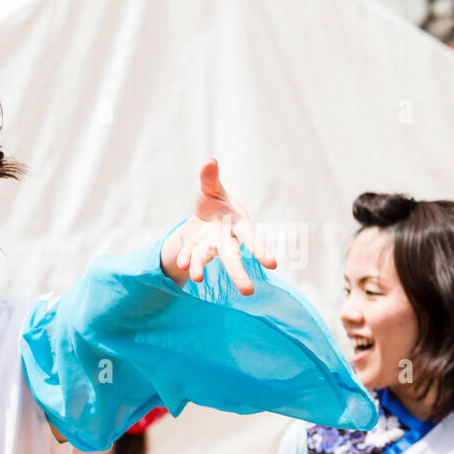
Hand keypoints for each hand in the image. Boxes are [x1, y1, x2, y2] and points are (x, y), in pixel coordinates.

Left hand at [160, 159, 274, 294]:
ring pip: (208, 259)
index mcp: (238, 223)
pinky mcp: (194, 250)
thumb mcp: (211, 188)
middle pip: (232, 257)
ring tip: (196, 278)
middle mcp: (226, 239)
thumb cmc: (213, 202)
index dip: (260, 249)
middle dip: (238, 273)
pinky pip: (190, 255)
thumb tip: (209, 162)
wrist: (199, 218)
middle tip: (248, 292)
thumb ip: (210, 178)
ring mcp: (209, 247)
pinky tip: (182, 265)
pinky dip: (186, 259)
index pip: (251, 237)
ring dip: (200, 268)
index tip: (271, 264)